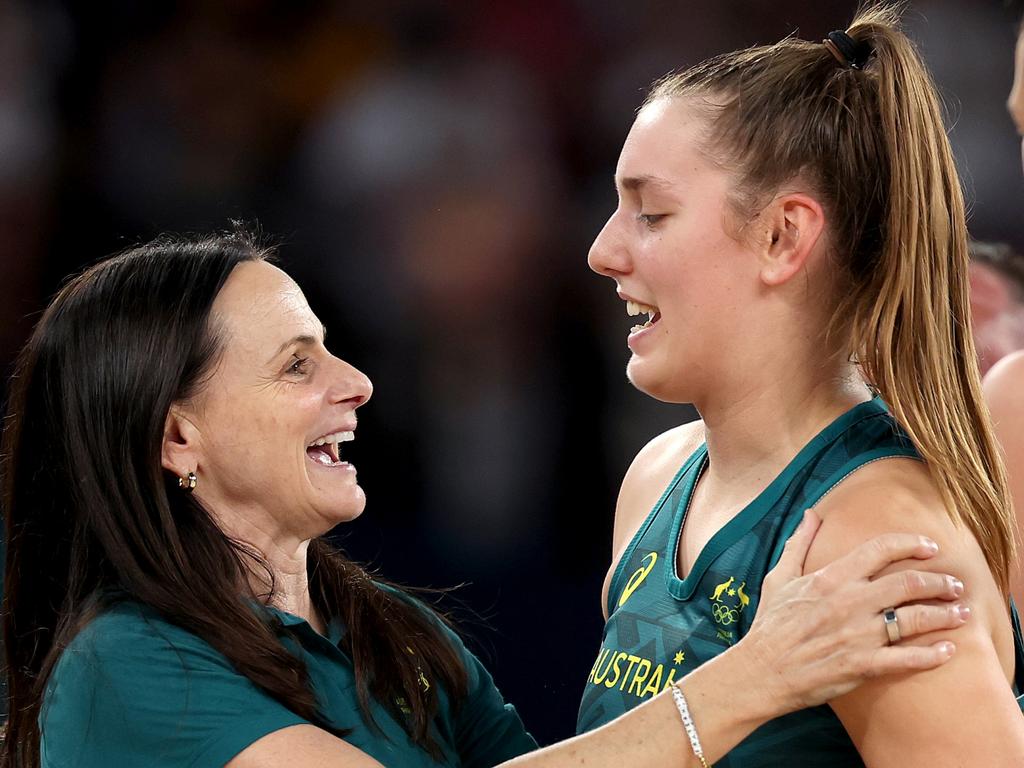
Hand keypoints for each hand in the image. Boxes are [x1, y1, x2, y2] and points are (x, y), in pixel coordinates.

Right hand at [744, 509, 963, 713]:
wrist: (760, 672)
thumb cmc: (769, 625)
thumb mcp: (779, 578)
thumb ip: (799, 544)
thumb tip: (811, 515)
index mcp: (830, 578)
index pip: (879, 549)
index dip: (910, 543)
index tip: (930, 547)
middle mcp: (849, 602)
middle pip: (907, 582)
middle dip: (939, 581)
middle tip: (954, 584)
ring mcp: (857, 635)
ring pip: (915, 618)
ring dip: (945, 614)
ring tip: (962, 612)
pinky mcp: (862, 666)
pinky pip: (906, 659)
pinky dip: (932, 655)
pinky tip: (948, 650)